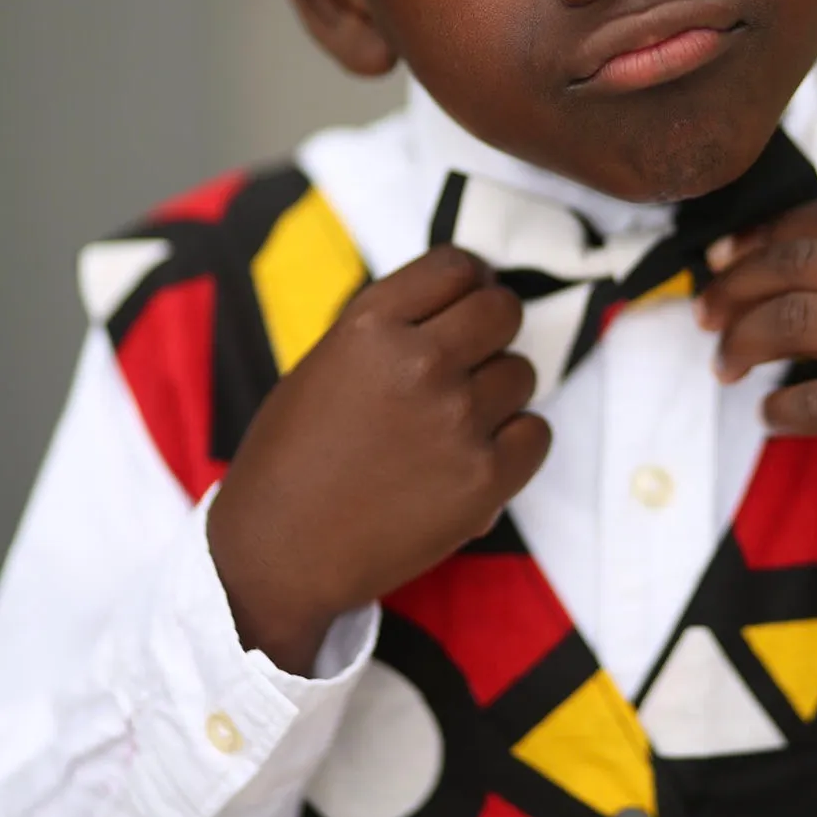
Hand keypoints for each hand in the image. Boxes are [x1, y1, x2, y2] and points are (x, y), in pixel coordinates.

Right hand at [207, 246, 548, 673]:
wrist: (280, 550)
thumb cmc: (294, 455)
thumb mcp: (328, 362)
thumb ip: (394, 327)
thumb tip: (468, 301)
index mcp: (371, 325)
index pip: (458, 266)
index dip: (470, 282)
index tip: (466, 302)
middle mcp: (419, 362)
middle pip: (503, 310)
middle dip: (492, 329)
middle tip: (470, 360)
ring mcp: (457, 419)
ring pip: (522, 373)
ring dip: (498, 393)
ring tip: (454, 423)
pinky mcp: (485, 477)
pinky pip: (536, 433)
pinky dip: (515, 445)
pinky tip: (475, 457)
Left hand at [699, 201, 816, 523]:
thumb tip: (790, 260)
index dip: (757, 239)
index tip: (722, 261)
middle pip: (798, 266)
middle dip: (733, 290)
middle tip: (704, 316)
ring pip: (799, 322)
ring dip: (744, 343)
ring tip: (725, 364)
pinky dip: (781, 410)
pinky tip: (771, 416)